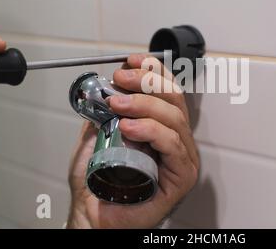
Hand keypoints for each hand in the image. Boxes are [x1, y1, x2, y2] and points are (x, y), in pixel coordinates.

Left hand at [67, 54, 198, 228]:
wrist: (93, 215)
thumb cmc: (98, 182)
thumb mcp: (97, 135)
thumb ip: (103, 112)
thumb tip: (103, 87)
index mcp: (162, 128)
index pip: (167, 91)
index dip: (152, 70)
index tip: (131, 60)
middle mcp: (176, 139)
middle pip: (174, 99)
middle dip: (147, 82)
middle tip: (120, 80)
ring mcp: (181, 157)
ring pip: (174, 118)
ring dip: (145, 104)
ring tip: (117, 104)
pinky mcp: (182, 176)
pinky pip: (173, 144)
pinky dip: (151, 130)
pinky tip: (129, 127)